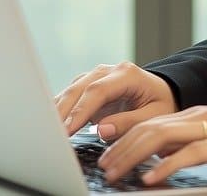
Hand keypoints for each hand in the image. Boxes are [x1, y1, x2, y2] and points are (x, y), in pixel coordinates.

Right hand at [54, 61, 178, 137]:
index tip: (67, 130)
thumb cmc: (160, 104)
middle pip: (79, 88)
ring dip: (57, 111)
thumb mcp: (154, 116)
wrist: (161, 93)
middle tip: (50, 134)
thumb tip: (102, 130)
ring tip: (45, 132)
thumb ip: (129, 122)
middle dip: (63, 112)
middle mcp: (109, 71)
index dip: (80, 111)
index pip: (98, 91)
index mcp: (127, 74)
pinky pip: (70, 96)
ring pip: (71, 91)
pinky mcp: (88, 86)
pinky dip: (60, 110)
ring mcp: (96, 77)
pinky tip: (50, 124)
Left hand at [96, 104, 206, 185]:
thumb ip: (190, 149)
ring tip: (117, 172)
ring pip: (164, 135)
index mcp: (198, 116)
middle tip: (103, 168)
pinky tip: (152, 179)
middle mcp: (204, 115)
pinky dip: (168, 165)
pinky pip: (192, 152)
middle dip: (121, 148)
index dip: (124, 140)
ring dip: (135, 155)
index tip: (105, 157)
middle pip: (151, 127)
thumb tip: (157, 163)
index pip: (152, 123)